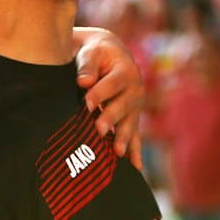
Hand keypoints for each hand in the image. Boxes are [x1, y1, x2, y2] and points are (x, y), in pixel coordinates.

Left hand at [74, 28, 144, 169]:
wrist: (110, 54)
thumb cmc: (96, 53)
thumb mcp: (91, 52)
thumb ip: (87, 66)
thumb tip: (83, 81)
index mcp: (125, 71)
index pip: (111, 84)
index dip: (99, 94)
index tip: (86, 104)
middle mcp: (135, 89)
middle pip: (122, 106)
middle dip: (110, 119)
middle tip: (98, 130)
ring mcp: (135, 106)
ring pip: (129, 123)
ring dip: (123, 138)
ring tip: (117, 152)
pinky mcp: (132, 117)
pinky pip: (135, 136)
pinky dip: (135, 151)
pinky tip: (135, 168)